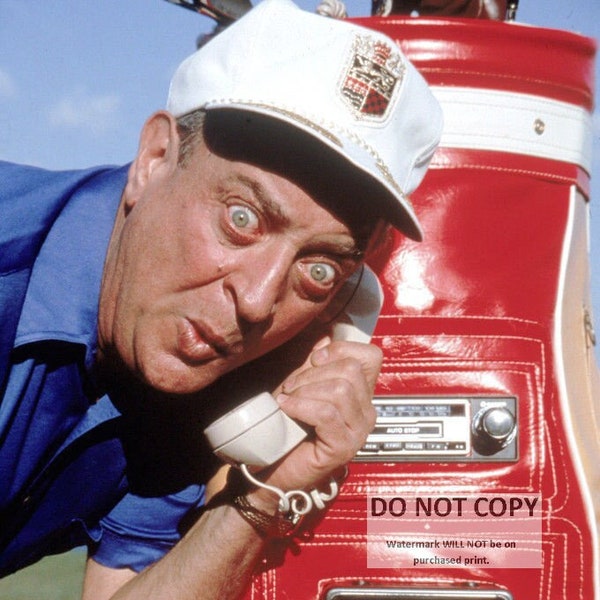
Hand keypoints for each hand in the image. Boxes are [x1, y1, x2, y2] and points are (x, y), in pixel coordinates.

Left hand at [250, 336, 380, 509]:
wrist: (270, 465)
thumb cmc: (285, 424)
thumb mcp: (302, 384)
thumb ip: (317, 362)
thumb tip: (326, 336)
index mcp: (361, 394)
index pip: (371, 356)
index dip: (340, 349)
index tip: (315, 360)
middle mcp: (366, 412)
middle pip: (351, 370)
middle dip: (313, 372)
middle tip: (291, 386)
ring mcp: (358, 431)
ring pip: (340, 390)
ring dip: (305, 390)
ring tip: (288, 399)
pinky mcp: (343, 447)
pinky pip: (327, 413)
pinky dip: (301, 406)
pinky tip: (287, 409)